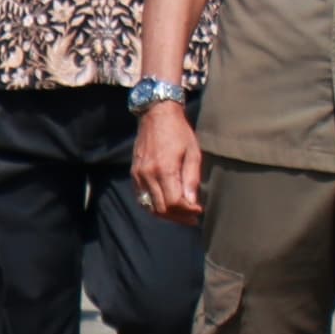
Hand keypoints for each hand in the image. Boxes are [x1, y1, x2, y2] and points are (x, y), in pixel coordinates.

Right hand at [132, 100, 203, 224]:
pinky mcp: (134, 174)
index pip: (174, 203)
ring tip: (182, 214)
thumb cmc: (179, 132)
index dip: (188, 211)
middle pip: (161, 209)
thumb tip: (193, 202)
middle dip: (179, 217)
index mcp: (164, 169)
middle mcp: (148, 175)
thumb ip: (191, 179)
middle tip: (193, 217)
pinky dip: (155, 206)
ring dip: (167, 215)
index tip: (200, 211)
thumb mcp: (193, 153)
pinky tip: (167, 205)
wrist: (156, 116)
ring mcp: (138, 175)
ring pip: (150, 207)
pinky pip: (142, 198)